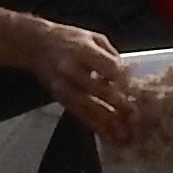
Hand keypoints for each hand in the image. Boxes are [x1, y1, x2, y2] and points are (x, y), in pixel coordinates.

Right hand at [34, 22, 136, 137]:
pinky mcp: (61, 98)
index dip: (124, 79)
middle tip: (135, 114)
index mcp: (83, 50)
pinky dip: (95, 126)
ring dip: (108, 122)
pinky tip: (108, 135)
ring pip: (89, 107)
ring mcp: (65, 86)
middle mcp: (72, 69)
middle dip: (119, 104)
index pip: (109, 67)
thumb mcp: (93, 37)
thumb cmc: (69, 39)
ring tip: (124, 133)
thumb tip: (129, 74)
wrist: (37, 45)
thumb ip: (111, 55)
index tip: (135, 88)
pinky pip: (80, 115)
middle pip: (99, 90)